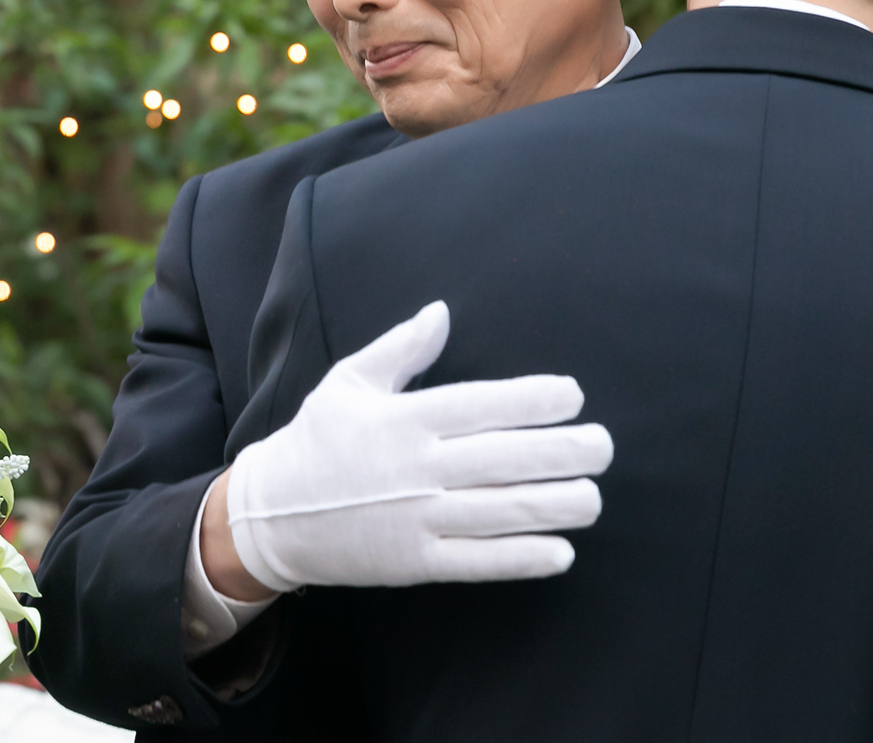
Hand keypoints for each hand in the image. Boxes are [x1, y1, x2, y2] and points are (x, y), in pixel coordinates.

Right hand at [223, 301, 612, 591]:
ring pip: (499, 512)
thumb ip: (401, 349)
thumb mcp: (349, 382)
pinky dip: (520, 558)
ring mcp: (415, 518)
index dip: (531, 400)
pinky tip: (561, 553)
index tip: (573, 396)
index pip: (480, 405)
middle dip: (561, 453)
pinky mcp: (413, 562)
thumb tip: (442, 311)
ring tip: (594, 498)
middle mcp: (416, 468)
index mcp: (405, 419)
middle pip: (502, 458)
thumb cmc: (317, 440)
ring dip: (554, 506)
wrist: (268, 515)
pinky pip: (476, 561)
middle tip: (603, 447)